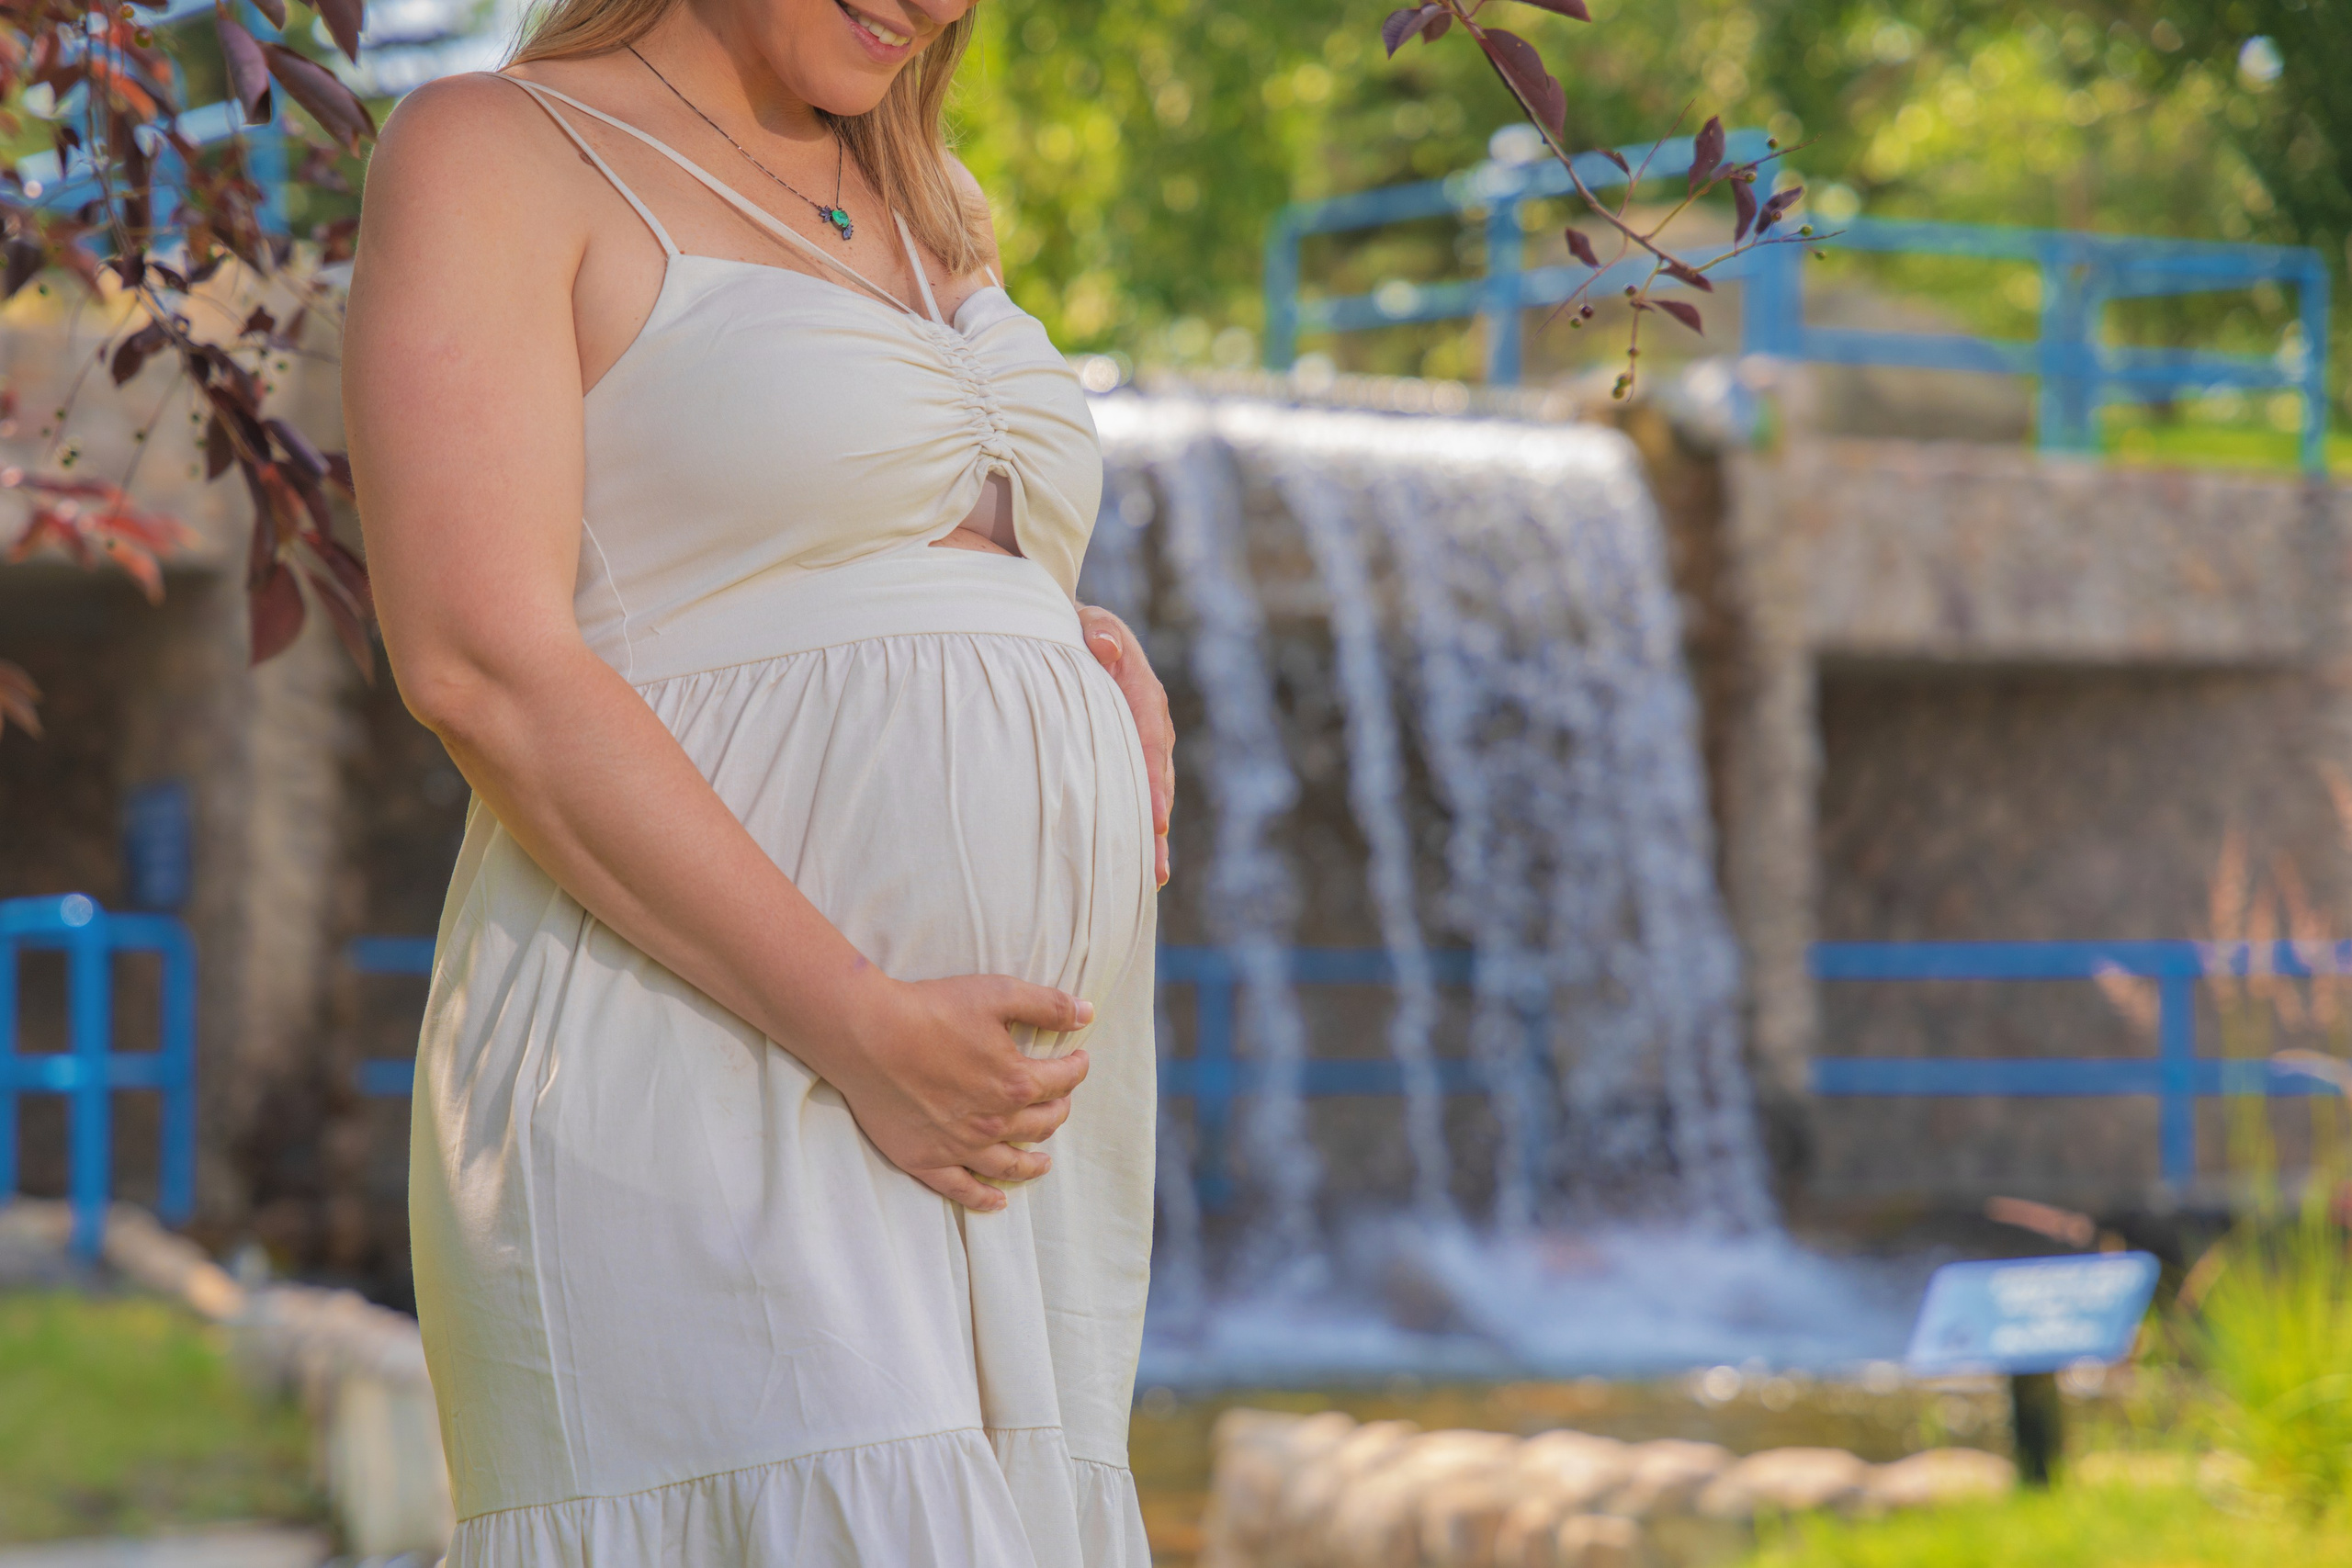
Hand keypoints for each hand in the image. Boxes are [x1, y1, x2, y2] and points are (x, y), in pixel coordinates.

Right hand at [831, 973, 1094, 1210]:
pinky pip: (961, 1189)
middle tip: (1059, 1102)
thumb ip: (1047, 1005)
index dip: (1076, 1069)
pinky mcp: (925, 1160)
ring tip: (1043, 1163)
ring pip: (1009, 1163)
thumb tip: (1086, 1013)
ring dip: (1032, 1164)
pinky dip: (984, 1198)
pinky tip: (997, 1200)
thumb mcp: (998, 993)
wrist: (868, 1035)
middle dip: (1058, 1110)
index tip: (1078, 1060)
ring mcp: (960, 1147)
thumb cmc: (931, 1010)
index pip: (1063, 1081)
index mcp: (1016, 1083)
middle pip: (1041, 1124)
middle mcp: (994, 1122)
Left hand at [1077, 604, 1173, 886]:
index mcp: (1143, 693)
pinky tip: (1133, 869)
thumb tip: (1105, 647)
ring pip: (1149, 795)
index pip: (1151, 741)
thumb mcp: (1087, 621)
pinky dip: (1135, 830)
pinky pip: (1133, 796)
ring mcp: (1140, 748)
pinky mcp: (1126, 762)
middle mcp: (1151, 726)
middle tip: (1155, 868)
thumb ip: (1097, 631)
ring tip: (1151, 879)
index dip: (1153, 781)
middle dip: (1156, 824)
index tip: (1154, 818)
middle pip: (1157, 780)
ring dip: (1150, 838)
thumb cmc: (1077, 630)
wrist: (1074, 634)